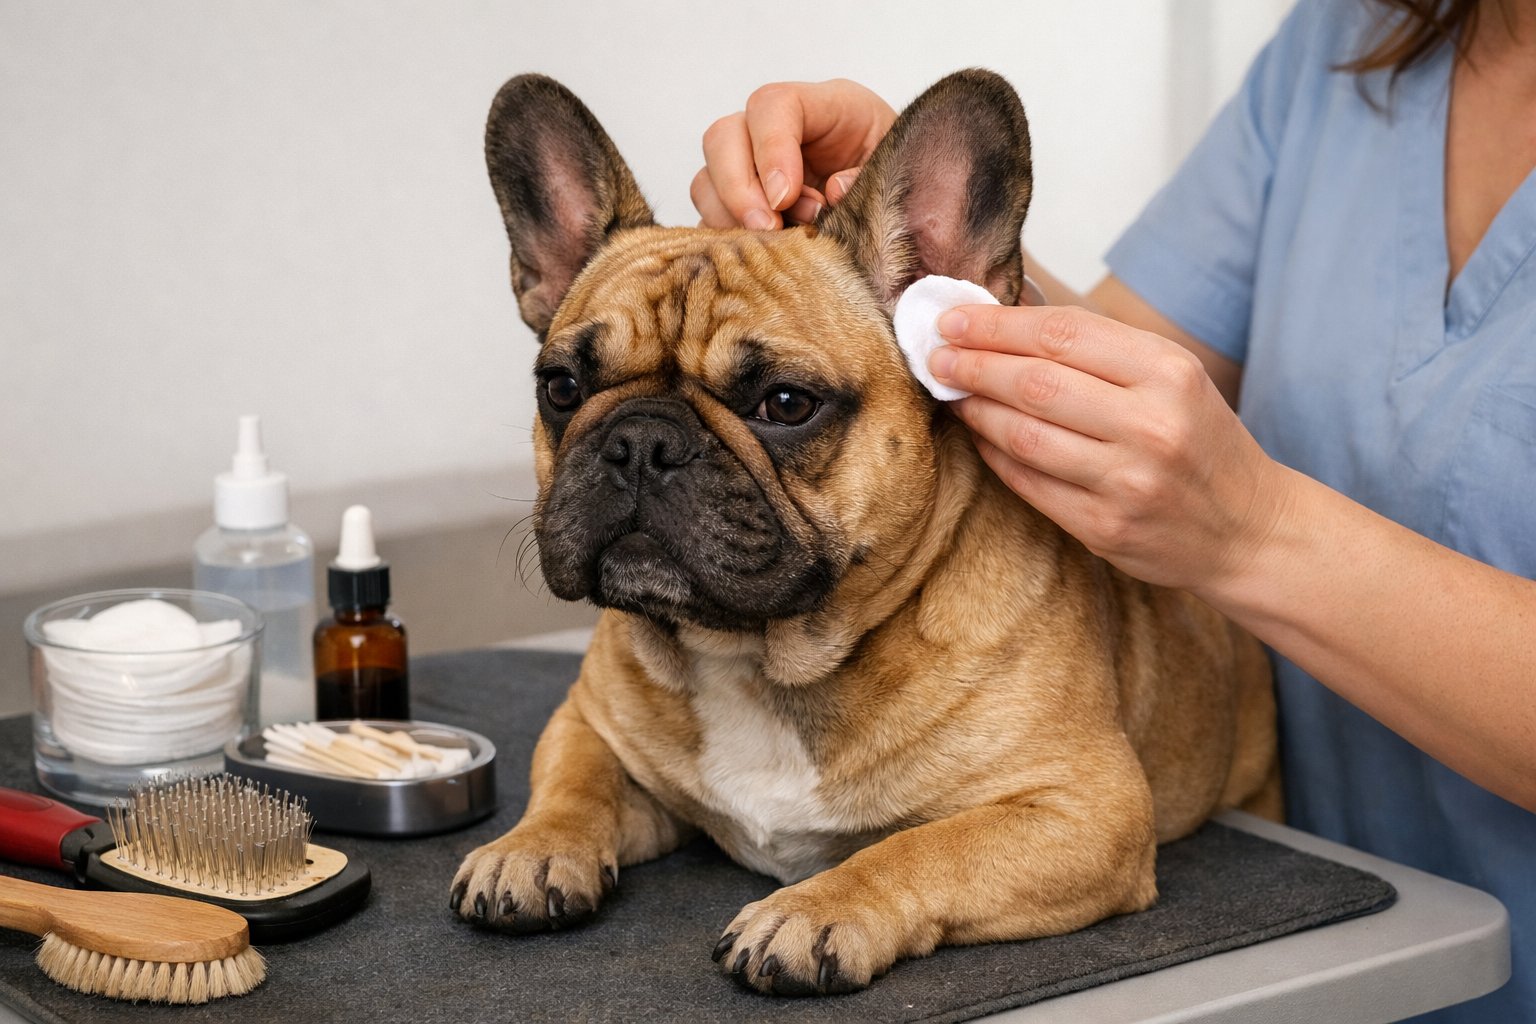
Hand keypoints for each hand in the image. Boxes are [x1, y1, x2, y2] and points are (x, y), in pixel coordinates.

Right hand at [692, 79, 896, 229]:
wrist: (898, 207)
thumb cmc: (897, 180)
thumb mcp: (896, 170)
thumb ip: (868, 177)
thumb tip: (832, 192)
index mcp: (821, 107)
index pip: (772, 105)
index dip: (770, 149)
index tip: (785, 197)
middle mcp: (775, 131)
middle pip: (722, 137)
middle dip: (738, 189)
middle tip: (770, 229)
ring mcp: (750, 169)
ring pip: (706, 180)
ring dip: (732, 217)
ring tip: (776, 243)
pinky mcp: (740, 208)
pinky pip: (709, 220)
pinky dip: (727, 240)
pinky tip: (760, 257)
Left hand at [927, 304, 1285, 592]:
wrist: (1249, 530)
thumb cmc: (1200, 441)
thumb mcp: (1173, 378)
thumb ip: (1100, 350)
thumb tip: (1008, 317)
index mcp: (1168, 372)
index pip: (1062, 334)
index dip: (997, 324)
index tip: (954, 319)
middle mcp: (1151, 425)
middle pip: (1034, 382)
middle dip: (973, 364)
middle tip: (936, 356)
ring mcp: (1127, 481)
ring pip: (1023, 434)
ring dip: (975, 410)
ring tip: (952, 393)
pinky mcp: (1105, 528)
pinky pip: (1028, 483)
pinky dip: (995, 455)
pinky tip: (980, 437)